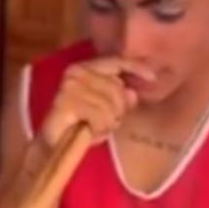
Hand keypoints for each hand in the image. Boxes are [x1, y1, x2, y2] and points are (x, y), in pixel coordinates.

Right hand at [39, 58, 155, 147]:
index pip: (116, 62)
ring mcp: (69, 87)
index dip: (136, 68)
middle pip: (118, 89)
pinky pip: (99, 117)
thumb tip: (131, 93)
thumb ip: (121, 98)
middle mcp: (75, 72)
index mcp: (85, 68)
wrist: (55, 145)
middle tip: (106, 122)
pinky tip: (89, 131)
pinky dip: (99, 129)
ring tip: (95, 127)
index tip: (153, 79)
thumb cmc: (83, 124)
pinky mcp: (64, 104)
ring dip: (107, 123)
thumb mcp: (108, 109)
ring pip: (110, 106)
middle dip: (118, 110)